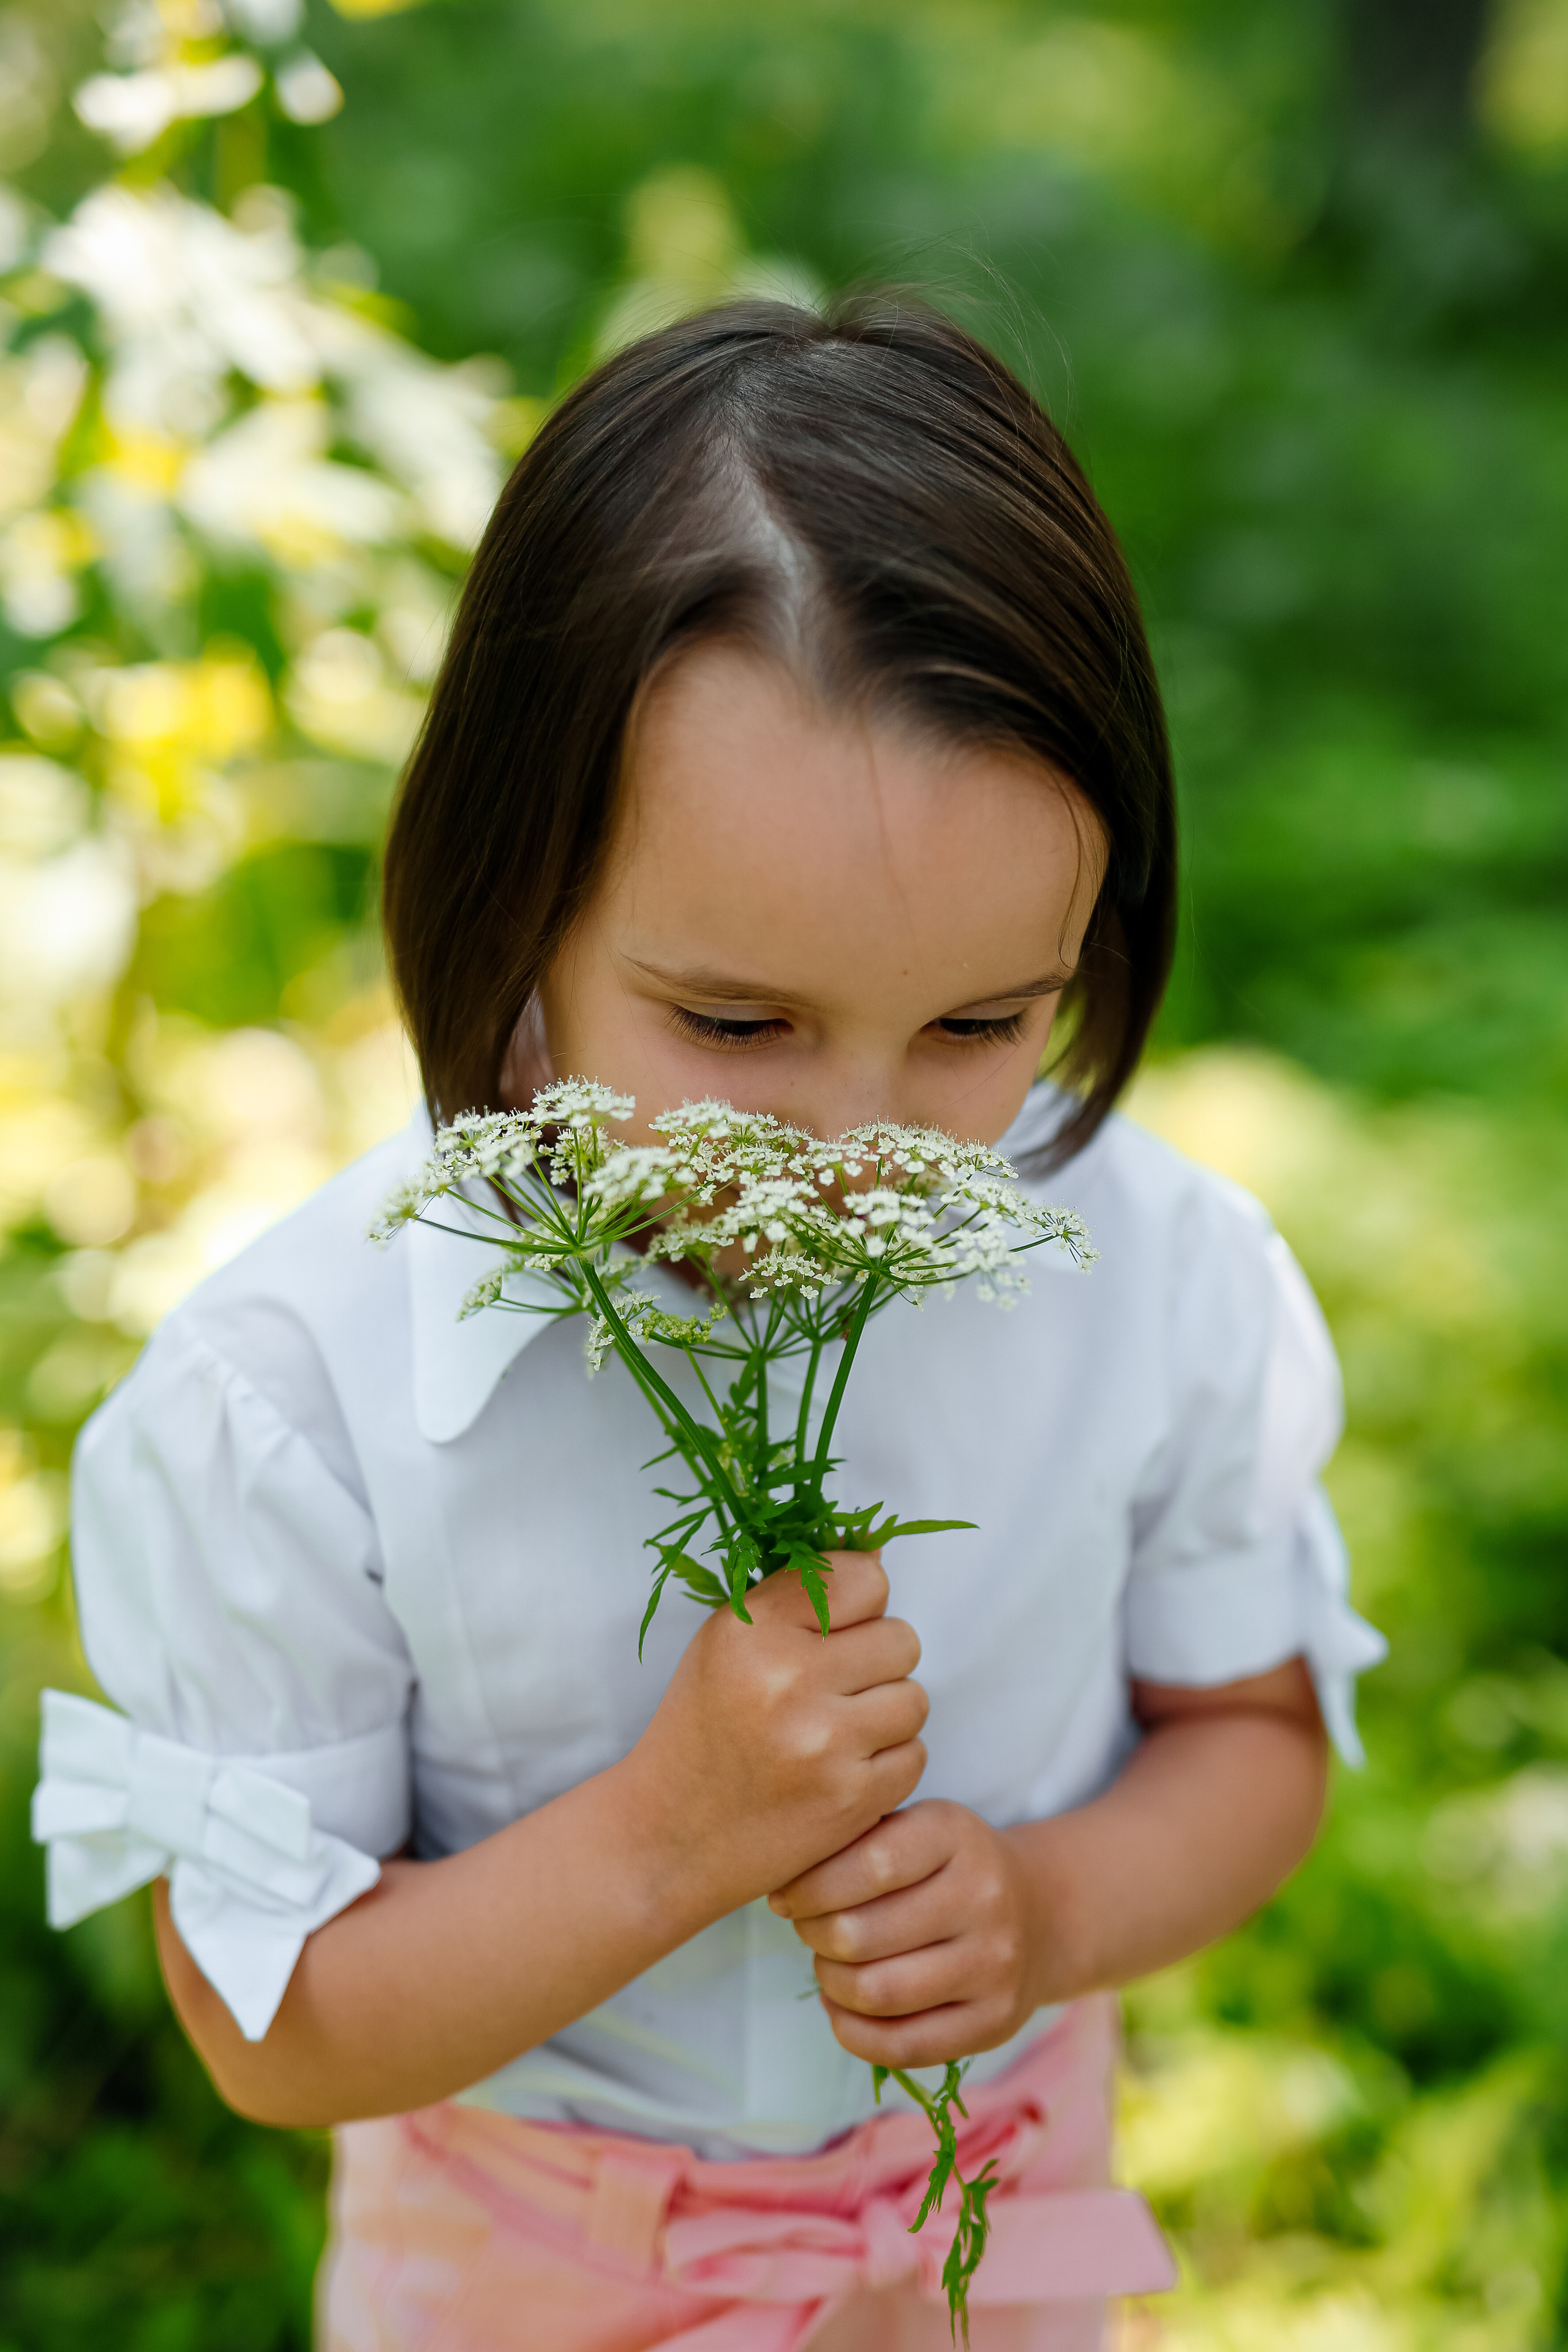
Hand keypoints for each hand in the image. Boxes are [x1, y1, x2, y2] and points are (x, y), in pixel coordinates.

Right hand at [624, 1552, 927, 1927]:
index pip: (864, 1579)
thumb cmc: (703, 1728)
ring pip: (914, 1699)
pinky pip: (915, 1756)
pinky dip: (887, 1765)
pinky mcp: (851, 1799)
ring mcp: (823, 1742)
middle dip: (876, 1664)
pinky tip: (841, 1772)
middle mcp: (788, 1679)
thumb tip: (881, 1552)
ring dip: (886, 1716)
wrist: (668, 1837)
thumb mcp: (728, 1641)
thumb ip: (799, 1593)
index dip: (858, 1607)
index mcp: (753, 1629)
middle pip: (901, 1639)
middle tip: (834, 1691)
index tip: (833, 1632)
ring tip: (837, 1733)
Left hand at [768, 1799, 1040, 2068]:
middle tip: (806, 1931)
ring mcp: (995, 1965)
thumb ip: (855, 1841)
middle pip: (861, 1936)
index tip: (786, 1897)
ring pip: (878, 1994)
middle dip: (813, 1937)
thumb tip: (782, 1885)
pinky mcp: (994, 2022)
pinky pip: (903, 2046)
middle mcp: (984, 1898)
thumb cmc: (946, 1867)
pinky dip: (852, 2031)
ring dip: (830, 1983)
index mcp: (955, 1834)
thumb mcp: (914, 1827)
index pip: (869, 1863)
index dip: (810, 1887)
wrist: (1037, 1912)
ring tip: (827, 1965)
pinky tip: (841, 2007)